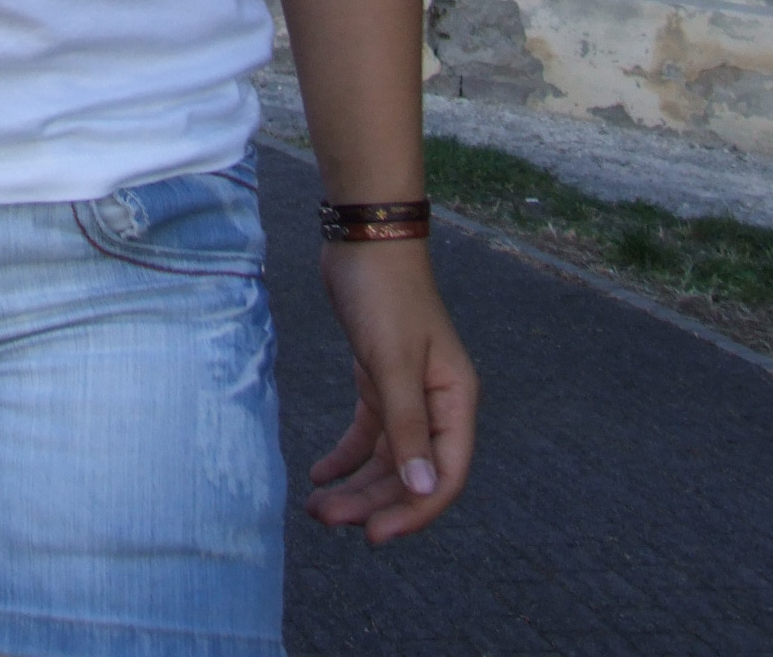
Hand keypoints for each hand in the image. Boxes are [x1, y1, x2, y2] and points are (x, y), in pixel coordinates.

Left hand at [306, 239, 477, 543]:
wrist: (364, 237)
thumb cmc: (386, 294)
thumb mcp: (393, 363)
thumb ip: (406, 427)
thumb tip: (422, 490)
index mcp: (455, 401)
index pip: (445, 475)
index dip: (413, 511)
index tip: (374, 535)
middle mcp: (437, 402)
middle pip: (410, 471)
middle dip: (372, 501)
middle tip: (328, 520)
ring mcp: (408, 391)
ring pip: (385, 456)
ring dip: (356, 483)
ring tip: (317, 507)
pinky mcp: (379, 378)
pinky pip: (367, 431)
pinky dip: (346, 454)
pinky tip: (320, 473)